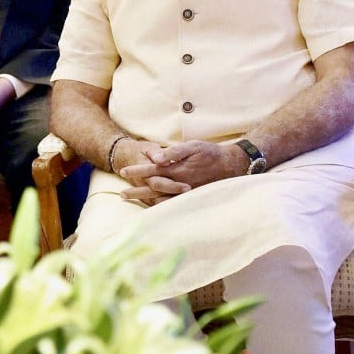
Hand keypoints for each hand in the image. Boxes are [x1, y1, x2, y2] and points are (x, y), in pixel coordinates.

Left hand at [117, 139, 245, 200]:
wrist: (232, 166)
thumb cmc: (211, 153)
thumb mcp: (193, 146)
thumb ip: (173, 152)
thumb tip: (156, 158)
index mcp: (178, 170)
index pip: (152, 171)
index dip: (137, 171)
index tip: (123, 171)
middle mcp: (179, 184)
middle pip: (153, 189)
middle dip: (136, 191)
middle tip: (121, 194)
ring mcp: (186, 193)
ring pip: (161, 199)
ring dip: (145, 200)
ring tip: (130, 200)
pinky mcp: (192, 198)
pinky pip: (173, 205)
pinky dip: (161, 206)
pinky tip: (151, 206)